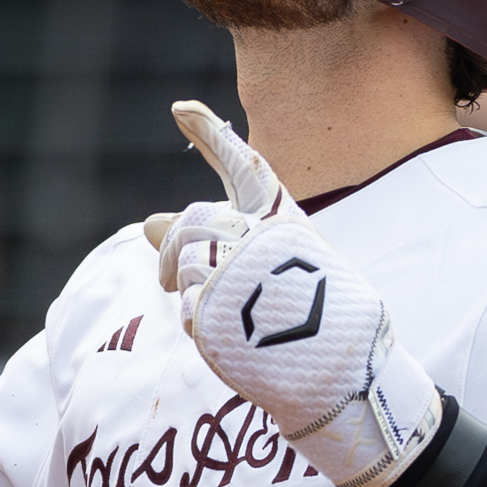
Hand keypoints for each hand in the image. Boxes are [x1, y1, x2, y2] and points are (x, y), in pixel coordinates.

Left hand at [148, 101, 443, 486]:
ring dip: (184, 288)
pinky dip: (195, 321)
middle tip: (165, 277)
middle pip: (193, 222)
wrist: (340, 378)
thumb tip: (146, 224)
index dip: (212, 134)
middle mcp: (259, 238)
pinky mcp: (213, 308)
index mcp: (284, 223)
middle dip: (173, 246)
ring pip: (181, 263)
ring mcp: (235, 271)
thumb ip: (214, 243)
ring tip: (216, 313)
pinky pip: (184, 307)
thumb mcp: (270, 273)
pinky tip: (226, 337)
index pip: (245, 167)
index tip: (181, 109)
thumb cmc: (315, 323)